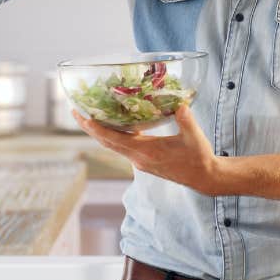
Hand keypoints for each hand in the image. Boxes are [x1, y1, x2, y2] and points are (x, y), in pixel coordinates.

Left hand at [72, 105, 222, 194]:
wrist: (204, 177)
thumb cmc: (199, 156)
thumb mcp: (194, 136)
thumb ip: (186, 119)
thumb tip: (179, 103)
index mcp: (147, 152)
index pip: (114, 140)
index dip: (97, 129)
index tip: (83, 116)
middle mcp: (139, 158)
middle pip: (107, 142)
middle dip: (90, 128)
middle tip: (76, 111)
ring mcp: (140, 161)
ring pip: (113, 145)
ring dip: (100, 132)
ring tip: (88, 116)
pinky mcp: (144, 161)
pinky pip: (123, 147)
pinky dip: (114, 136)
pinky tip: (115, 124)